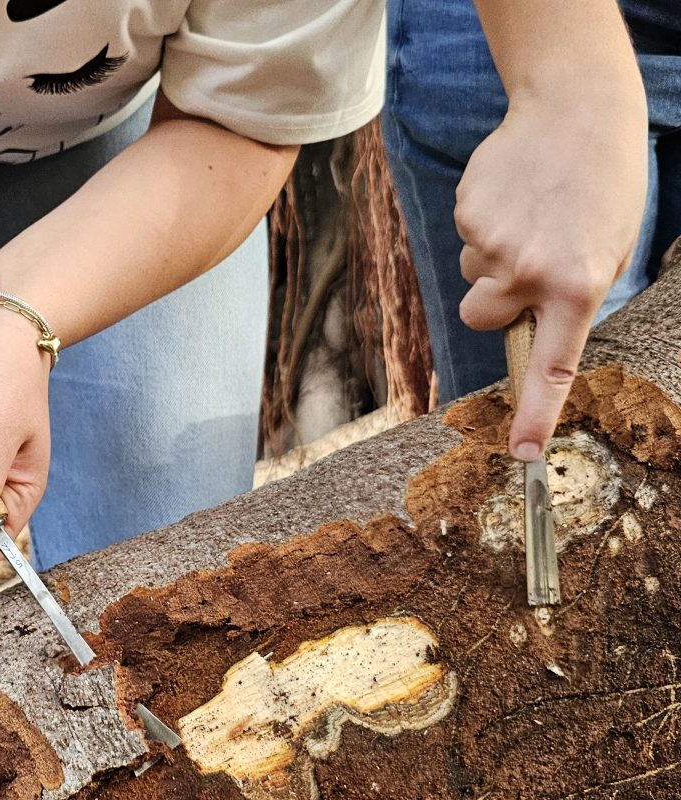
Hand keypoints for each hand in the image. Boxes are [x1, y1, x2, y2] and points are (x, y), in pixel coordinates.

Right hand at [454, 93, 646, 459]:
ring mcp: (493, 242)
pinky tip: (513, 193)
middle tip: (525, 264)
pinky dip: (484, 224)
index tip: (523, 454)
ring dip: (493, 257)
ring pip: (473, 277)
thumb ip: (571, 296)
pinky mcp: (467, 214)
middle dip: (494, 302)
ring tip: (531, 212)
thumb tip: (529, 327)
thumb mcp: (611, 248)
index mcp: (577, 285)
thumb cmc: (603, 183)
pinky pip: (465, 239)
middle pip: (483, 318)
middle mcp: (530, 271)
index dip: (536, 414)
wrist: (575, 109)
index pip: (551, 365)